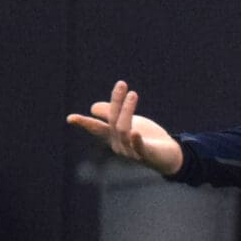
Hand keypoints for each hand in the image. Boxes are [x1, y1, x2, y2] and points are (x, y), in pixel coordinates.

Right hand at [65, 80, 183, 175]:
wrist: (169, 156)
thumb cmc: (147, 137)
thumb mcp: (129, 122)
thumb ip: (112, 114)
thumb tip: (92, 108)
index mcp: (113, 137)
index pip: (97, 128)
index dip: (84, 123)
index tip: (70, 118)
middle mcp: (119, 145)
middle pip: (113, 122)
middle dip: (115, 103)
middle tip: (122, 84)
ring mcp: (132, 152)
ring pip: (124, 130)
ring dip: (128, 111)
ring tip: (133, 94)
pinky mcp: (147, 156)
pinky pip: (139, 148)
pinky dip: (136, 140)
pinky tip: (135, 132)